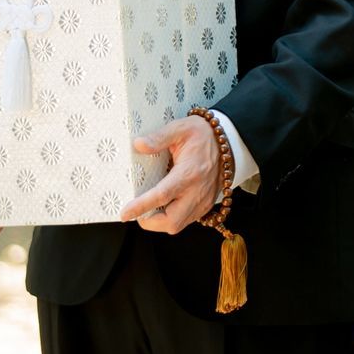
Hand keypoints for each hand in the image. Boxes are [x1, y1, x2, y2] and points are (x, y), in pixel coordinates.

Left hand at [119, 116, 220, 233]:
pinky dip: (172, 218)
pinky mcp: (206, 204)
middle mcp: (198, 191)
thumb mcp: (180, 128)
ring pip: (179, 225)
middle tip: (136, 213)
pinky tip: (165, 206)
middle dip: (150, 222)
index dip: (141, 207)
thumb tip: (139, 145)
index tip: (125, 213)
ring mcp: (204, 200)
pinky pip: (186, 220)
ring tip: (149, 209)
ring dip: (160, 222)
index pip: (162, 196)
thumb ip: (158, 138)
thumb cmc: (204, 135)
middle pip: (172, 221)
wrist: (229, 142)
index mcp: (189, 173)